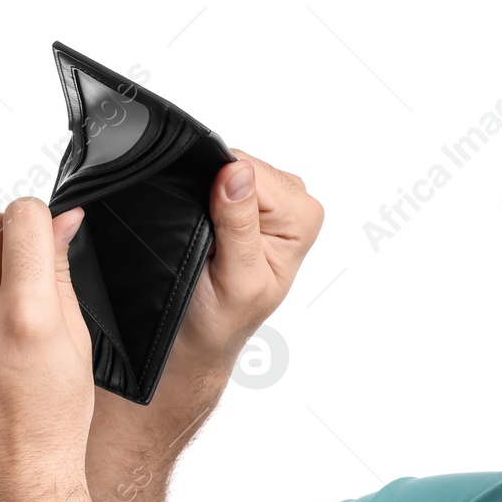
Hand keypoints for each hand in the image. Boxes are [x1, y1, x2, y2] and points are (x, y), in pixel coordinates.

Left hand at [0, 198, 92, 501]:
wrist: (12, 481)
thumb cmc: (55, 418)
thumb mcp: (75, 344)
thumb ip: (60, 275)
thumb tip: (60, 219)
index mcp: (28, 317)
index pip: (22, 218)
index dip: (38, 219)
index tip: (41, 235)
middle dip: (4, 237)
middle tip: (19, 269)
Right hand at [150, 148, 323, 415]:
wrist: (199, 338)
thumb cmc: (221, 318)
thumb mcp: (235, 277)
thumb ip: (239, 225)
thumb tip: (239, 173)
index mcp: (302, 218)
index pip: (253, 172)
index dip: (221, 193)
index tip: (214, 231)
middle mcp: (291, 204)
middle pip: (239, 164)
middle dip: (213, 195)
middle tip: (210, 242)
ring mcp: (268, 199)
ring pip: (223, 167)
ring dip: (205, 197)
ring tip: (208, 240)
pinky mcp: (242, 199)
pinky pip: (213, 174)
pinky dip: (200, 195)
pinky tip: (205, 228)